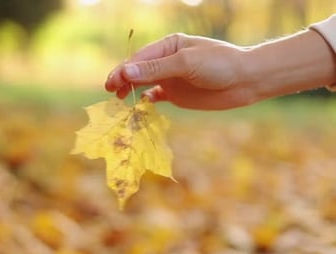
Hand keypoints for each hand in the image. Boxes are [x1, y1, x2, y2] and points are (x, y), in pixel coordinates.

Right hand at [104, 33, 255, 109]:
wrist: (245, 81)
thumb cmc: (219, 64)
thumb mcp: (185, 63)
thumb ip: (155, 69)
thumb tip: (126, 72)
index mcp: (168, 45)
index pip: (140, 58)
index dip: (124, 69)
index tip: (112, 82)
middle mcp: (167, 61)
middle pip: (138, 70)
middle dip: (123, 79)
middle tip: (110, 91)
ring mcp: (171, 77)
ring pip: (143, 83)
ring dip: (131, 89)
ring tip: (119, 99)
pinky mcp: (176, 94)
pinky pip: (154, 96)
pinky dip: (145, 100)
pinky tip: (139, 104)